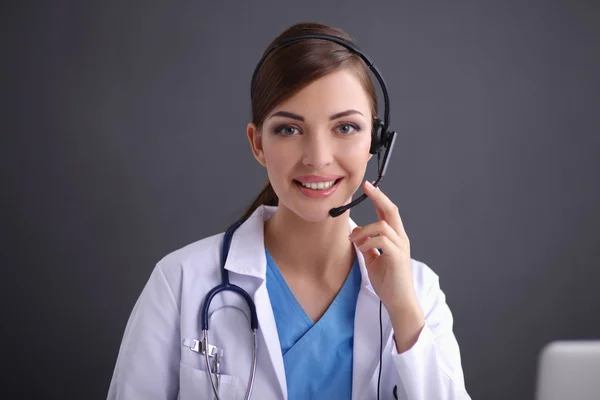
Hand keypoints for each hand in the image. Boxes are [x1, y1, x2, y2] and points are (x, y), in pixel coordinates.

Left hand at [349, 181, 423, 350]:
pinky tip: (362, 249)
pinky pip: (382, 241)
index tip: (367, 187)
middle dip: (378, 197)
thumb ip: (367, 245)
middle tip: (367, 186)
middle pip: (391, 211)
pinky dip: (368, 241)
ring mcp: (400, 247)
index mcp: (395, 238)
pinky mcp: (397, 257)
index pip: (387, 213)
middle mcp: (400, 239)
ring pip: (383, 225)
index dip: (378, 198)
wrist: (399, 302)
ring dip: (364, 230)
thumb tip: (356, 233)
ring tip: (354, 240)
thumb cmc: (388, 282)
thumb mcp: (373, 260)